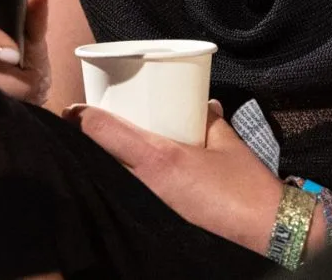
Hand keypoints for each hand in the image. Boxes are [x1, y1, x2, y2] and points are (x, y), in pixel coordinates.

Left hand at [64, 99, 295, 254]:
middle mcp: (146, 183)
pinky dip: (121, 176)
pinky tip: (126, 171)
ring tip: (101, 143)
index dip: (82, 118)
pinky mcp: (158, 216)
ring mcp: (149, 203)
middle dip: (86, 138)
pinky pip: (129, 190)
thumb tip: (203, 103)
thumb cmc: (245, 183)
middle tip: (82, 121)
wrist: (262, 227)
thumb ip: (209, 119)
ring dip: (103, 159)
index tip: (70, 109)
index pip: (106, 134)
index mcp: (160, 158)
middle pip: (101, 157)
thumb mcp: (226, 142)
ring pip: (113, 175)